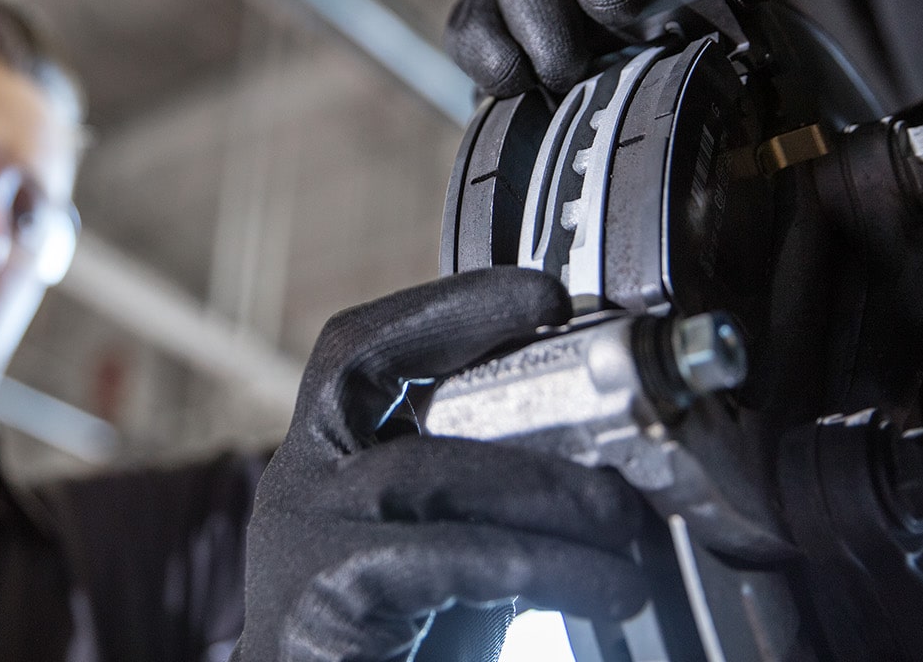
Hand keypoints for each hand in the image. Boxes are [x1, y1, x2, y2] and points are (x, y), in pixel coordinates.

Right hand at [231, 266, 646, 661]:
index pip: (359, 351)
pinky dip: (545, 564)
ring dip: (548, 490)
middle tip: (595, 377)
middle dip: (471, 334)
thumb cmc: (394, 651)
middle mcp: (297, 482)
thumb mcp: (449, 561)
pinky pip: (453, 555)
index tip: (540, 297)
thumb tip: (609, 472)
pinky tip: (606, 591)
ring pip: (430, 470)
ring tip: (625, 527)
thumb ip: (495, 509)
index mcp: (323, 462)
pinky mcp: (325, 591)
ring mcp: (302, 533)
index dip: (445, 308)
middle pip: (365, 370)